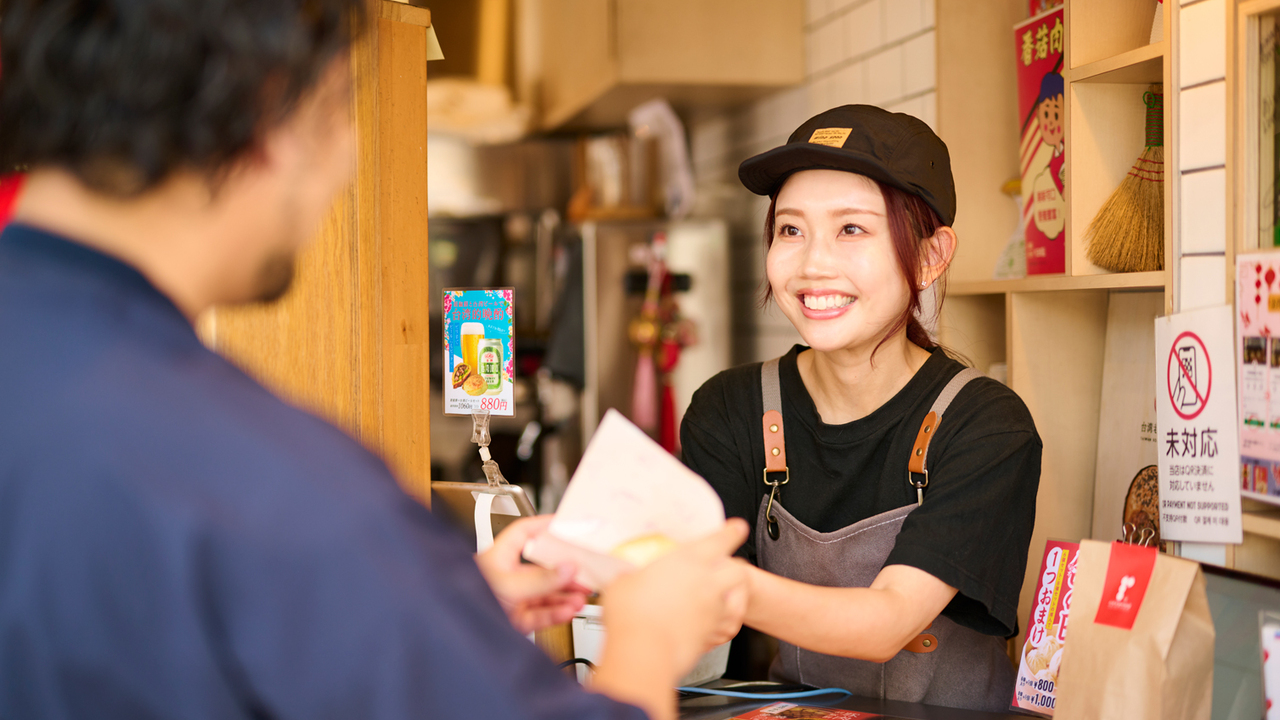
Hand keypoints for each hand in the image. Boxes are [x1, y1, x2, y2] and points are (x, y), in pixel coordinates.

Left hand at [475, 516, 590, 633]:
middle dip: (566, 569)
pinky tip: (569, 609)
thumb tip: (566, 568)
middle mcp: (508, 574)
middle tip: (586, 569)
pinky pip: (542, 613)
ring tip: (583, 594)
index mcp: (500, 556)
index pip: (526, 532)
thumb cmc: (465, 595)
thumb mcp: (509, 583)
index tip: (567, 524)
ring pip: (546, 593)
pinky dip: (557, 612)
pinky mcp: (516, 618)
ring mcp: (513, 597)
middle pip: (543, 566)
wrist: (453, 627)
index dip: (546, 525)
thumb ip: (541, 578)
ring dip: (566, 593)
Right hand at [600, 519, 749, 676]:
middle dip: (735, 568)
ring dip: (728, 599)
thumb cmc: (632, 615)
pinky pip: (723, 627)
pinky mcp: (711, 635)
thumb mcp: (623, 583)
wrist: (644, 653)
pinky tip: (703, 625)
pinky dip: (717, 625)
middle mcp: (706, 583)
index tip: (736, 528)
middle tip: (726, 568)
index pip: (721, 539)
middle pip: (738, 571)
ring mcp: (712, 611)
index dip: (731, 532)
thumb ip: (631, 577)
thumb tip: (626, 578)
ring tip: (715, 600)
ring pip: (735, 601)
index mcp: (688, 560)